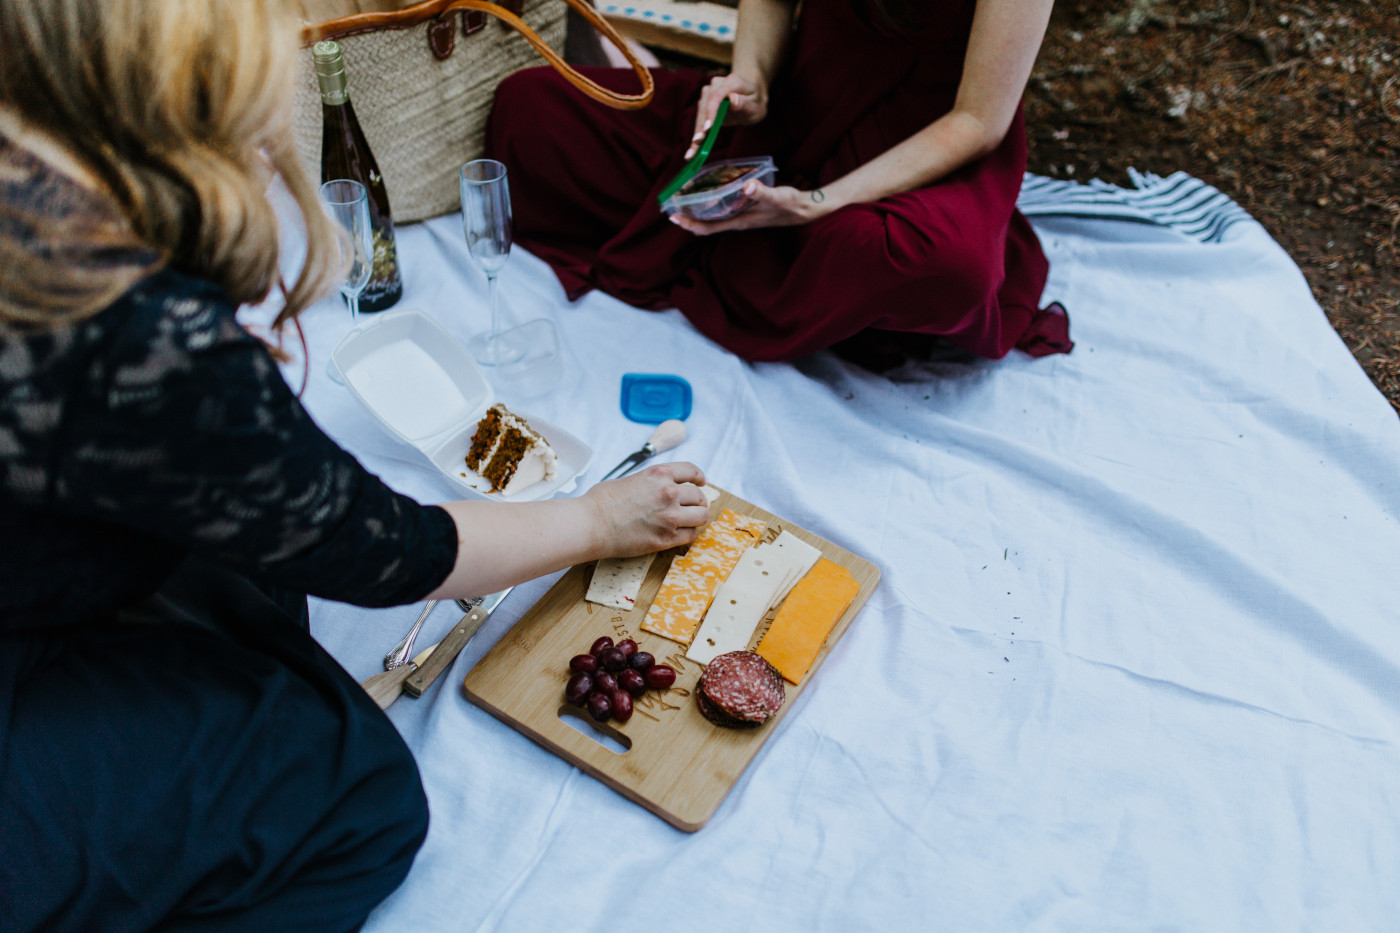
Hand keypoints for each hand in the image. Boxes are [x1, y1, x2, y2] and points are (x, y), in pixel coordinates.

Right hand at [584, 462, 710, 556]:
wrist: (591, 524)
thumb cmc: (601, 502)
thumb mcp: (629, 479)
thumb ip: (650, 482)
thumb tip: (657, 489)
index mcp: (658, 474)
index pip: (691, 471)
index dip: (699, 477)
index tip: (701, 482)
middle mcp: (668, 493)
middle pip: (699, 496)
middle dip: (697, 501)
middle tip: (693, 507)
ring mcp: (669, 516)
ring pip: (701, 516)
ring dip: (697, 518)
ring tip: (689, 522)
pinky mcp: (665, 538)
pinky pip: (690, 535)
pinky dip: (688, 534)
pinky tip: (679, 534)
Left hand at [669, 182, 836, 234]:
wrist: (806, 210)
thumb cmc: (791, 205)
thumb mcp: (777, 197)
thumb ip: (761, 192)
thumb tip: (745, 187)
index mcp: (740, 221)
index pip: (708, 227)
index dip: (689, 224)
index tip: (673, 217)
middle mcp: (737, 221)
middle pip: (706, 223)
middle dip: (688, 216)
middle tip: (672, 204)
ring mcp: (742, 216)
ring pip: (714, 217)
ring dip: (698, 210)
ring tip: (684, 198)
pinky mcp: (747, 210)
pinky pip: (724, 209)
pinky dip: (712, 202)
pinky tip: (709, 192)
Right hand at [685, 73, 767, 158]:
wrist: (750, 96)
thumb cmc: (755, 101)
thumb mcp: (756, 104)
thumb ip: (745, 102)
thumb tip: (732, 100)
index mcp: (730, 82)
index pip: (716, 97)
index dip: (710, 113)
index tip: (707, 129)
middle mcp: (716, 85)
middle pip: (704, 106)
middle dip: (700, 127)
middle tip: (697, 144)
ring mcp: (708, 94)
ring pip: (699, 114)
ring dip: (696, 133)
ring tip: (691, 153)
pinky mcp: (705, 104)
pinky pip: (700, 120)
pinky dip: (697, 134)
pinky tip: (692, 149)